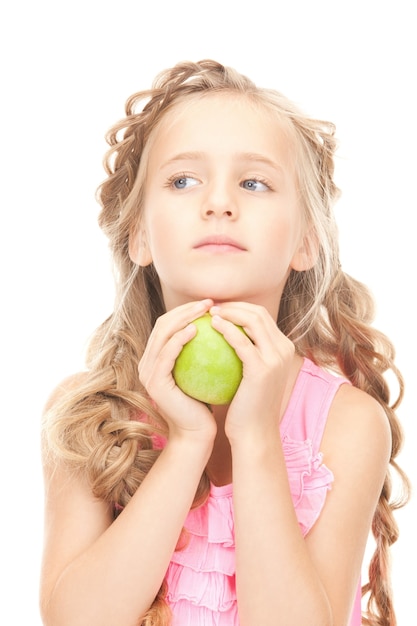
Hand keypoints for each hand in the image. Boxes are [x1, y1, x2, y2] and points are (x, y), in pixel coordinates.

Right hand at [139, 299, 216, 444]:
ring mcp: (147, 372)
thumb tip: (223, 323)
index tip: (211, 303)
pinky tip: (196, 329)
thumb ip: (204, 350)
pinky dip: (179, 339)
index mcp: (157, 358)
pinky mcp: (154, 382)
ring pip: (162, 334)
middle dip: (185, 308)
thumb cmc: (206, 402)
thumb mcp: (205, 371)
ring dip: (183, 318)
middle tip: (208, 302)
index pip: (169, 324)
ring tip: (205, 310)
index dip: (187, 309)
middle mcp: (147, 362)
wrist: (197, 433)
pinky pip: (166, 354)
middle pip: (163, 324)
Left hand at [209, 302, 294, 442]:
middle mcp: (284, 349)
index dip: (240, 308)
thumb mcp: (250, 377)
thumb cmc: (246, 407)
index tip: (218, 309)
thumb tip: (224, 335)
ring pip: (253, 320)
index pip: (262, 316)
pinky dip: (226, 329)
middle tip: (211, 307)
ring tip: (209, 313)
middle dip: (234, 305)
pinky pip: (241, 340)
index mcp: (283, 349)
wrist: (254, 434)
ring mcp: (276, 358)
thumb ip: (245, 355)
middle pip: (259, 313)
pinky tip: (211, 326)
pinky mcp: (262, 368)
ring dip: (229, 312)